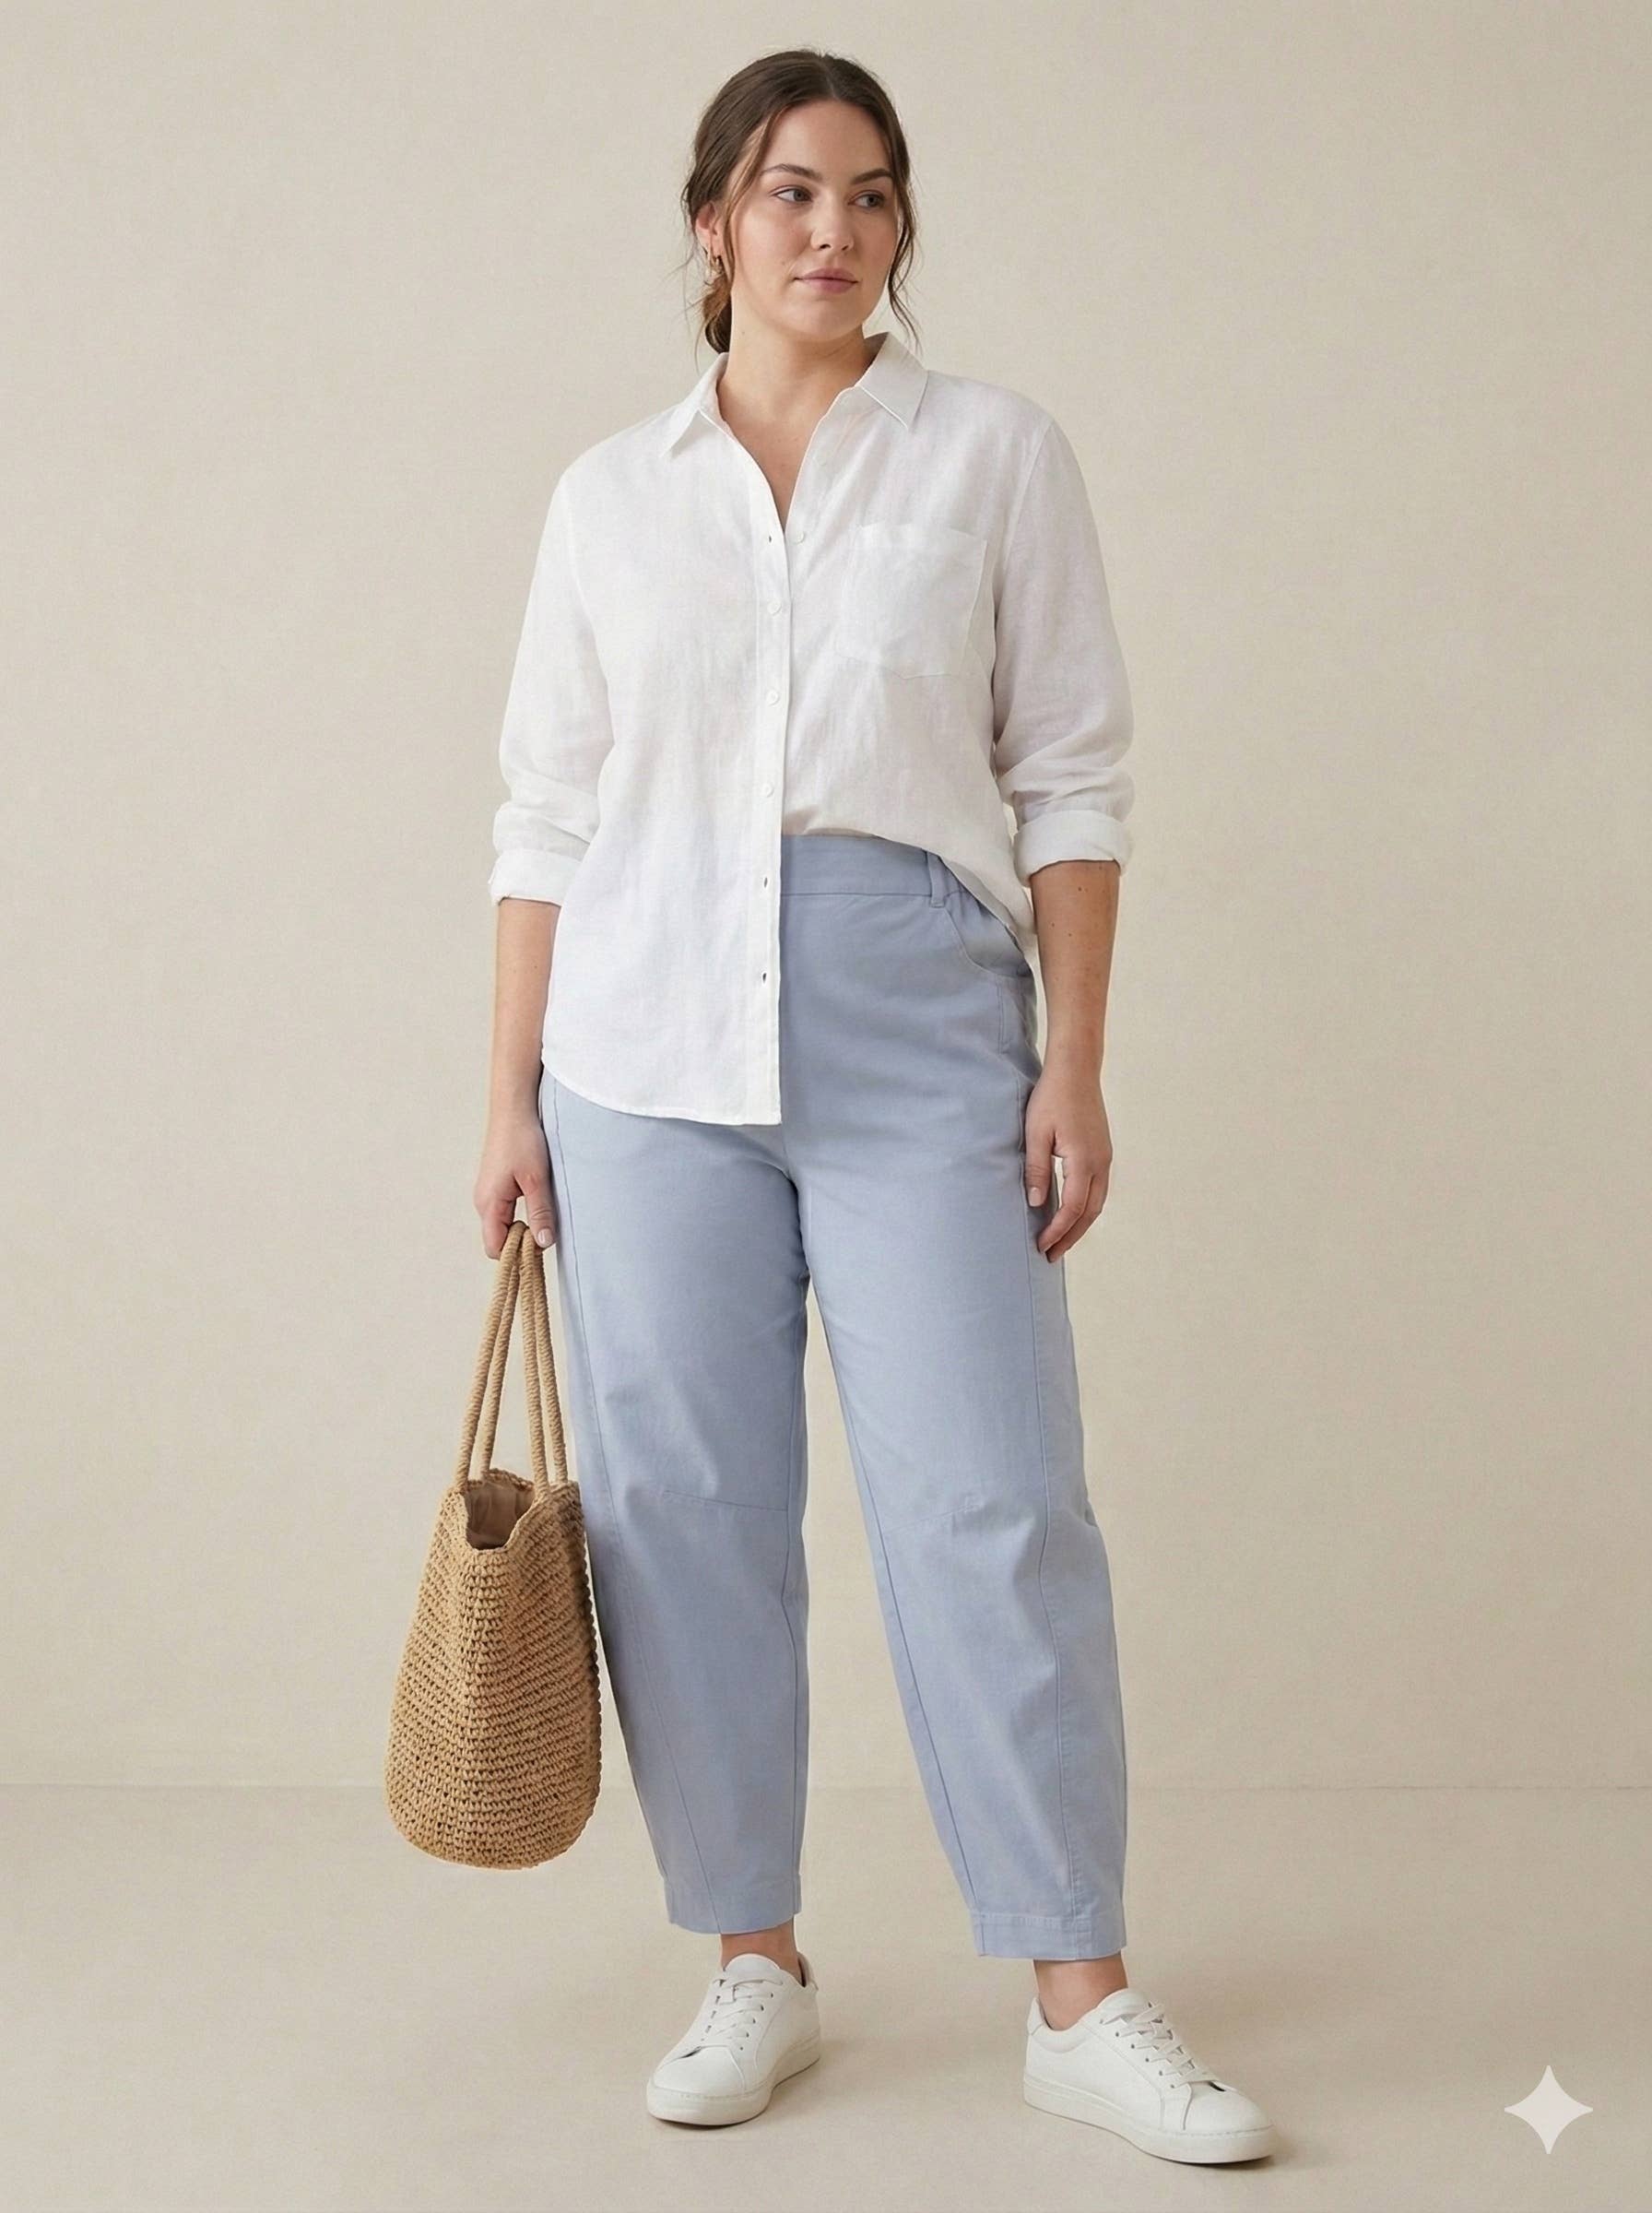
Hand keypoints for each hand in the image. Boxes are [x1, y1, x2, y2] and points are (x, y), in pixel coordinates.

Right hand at [474, 1104, 557, 1259]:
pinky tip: (536, 1205)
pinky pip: (503, 1213)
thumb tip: (543, 1243)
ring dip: (521, 1228)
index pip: (495, 1248)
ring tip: (543, 1220)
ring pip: (501, 1226)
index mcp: (489, 1203)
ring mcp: (487, 1194)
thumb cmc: (523, 1140)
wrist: (514, 1109)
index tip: (537, 1249)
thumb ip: (540, 1212)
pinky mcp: (495, 1186)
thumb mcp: (537, 1179)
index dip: (514, 1255)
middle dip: (518, 1244)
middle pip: (497, 1239)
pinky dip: (518, 1216)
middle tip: (545, 1234)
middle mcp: (482, 1202)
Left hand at [1023, 1061, 1112, 1260]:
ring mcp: (1105, 1156)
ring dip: (1080, 1224)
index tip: (1041, 1246)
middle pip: (1091, 1212)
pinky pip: (1097, 1188)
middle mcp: (1101, 1162)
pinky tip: (1070, 1212)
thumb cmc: (1052, 1097)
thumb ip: (1037, 1169)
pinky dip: (1085, 1208)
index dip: (1057, 1231)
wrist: (1076, 1070)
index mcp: (1084, 1159)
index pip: (1073, 1208)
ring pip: (1097, 1202)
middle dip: (1071, 1236)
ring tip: (1060, 1241)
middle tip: (1051, 1255)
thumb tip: (1036, 1203)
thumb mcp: (1036, 1133)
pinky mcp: (1102, 1151)